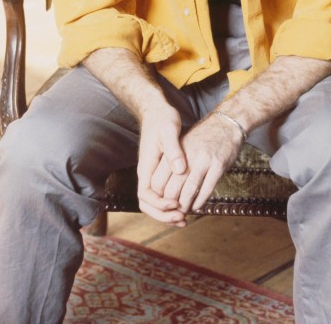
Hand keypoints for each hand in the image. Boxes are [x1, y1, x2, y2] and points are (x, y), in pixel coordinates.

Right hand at [136, 107, 187, 224]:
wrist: (158, 111)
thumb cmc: (162, 119)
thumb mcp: (169, 131)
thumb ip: (173, 151)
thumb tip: (180, 170)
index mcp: (146, 166)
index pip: (145, 195)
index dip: (159, 204)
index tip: (176, 204)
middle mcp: (147, 173)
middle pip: (148, 204)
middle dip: (163, 215)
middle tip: (182, 219)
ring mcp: (153, 174)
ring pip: (155, 202)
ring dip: (168, 213)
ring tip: (185, 219)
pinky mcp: (160, 172)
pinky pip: (163, 193)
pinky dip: (172, 203)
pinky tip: (185, 205)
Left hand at [162, 111, 244, 217]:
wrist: (226, 124)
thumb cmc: (202, 139)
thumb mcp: (181, 146)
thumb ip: (170, 164)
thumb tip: (160, 190)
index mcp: (174, 152)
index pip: (157, 181)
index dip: (158, 197)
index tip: (161, 203)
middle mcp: (187, 156)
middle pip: (171, 189)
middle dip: (171, 205)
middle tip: (173, 211)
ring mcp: (203, 160)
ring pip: (189, 191)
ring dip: (185, 206)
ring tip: (184, 211)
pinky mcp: (218, 165)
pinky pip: (206, 189)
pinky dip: (200, 201)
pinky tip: (197, 206)